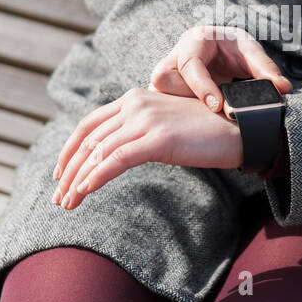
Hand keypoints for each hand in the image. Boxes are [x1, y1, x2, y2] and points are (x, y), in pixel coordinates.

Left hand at [51, 87, 242, 209]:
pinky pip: (118, 160)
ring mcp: (147, 119)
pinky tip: (84, 191)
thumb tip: (119, 151)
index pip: (89, 124)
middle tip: (59, 196)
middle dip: (69, 170)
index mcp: (135, 98)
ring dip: (78, 180)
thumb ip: (142, 129)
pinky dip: (96, 177)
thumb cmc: (208, 129)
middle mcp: (136, 103)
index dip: (69, 149)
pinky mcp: (159, 138)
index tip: (60, 172)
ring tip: (67, 203)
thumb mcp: (167, 123)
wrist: (242, 127)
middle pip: (89, 139)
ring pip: (98, 152)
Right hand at [150, 25, 292, 111]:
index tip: (217, 106)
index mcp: (194, 41)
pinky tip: (197, 122)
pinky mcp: (165, 92)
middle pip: (164, 80)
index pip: (190, 64)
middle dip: (187, 98)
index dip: (202, 87)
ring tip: (206, 115)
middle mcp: (174, 56)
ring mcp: (166, 75)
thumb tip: (283, 88)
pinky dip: (178, 116)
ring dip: (181, 108)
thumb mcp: (251, 52)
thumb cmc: (233, 48)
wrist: (221, 51)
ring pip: (159, 96)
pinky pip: (162, 107)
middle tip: (213, 109)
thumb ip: (266, 69)